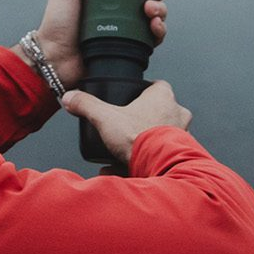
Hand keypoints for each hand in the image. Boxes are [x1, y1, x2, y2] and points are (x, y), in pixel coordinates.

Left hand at [18, 0, 170, 89]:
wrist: (55, 57)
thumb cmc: (58, 19)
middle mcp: (124, 3)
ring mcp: (130, 25)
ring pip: (159, 9)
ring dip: (161, 5)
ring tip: (149, 7)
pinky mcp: (133, 45)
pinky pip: (156, 35)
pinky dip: (159, 29)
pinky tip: (153, 24)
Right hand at [61, 80, 191, 168]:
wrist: (158, 167)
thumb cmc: (139, 138)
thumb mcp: (104, 118)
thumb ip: (87, 106)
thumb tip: (71, 98)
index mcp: (163, 97)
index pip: (156, 85)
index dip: (142, 91)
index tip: (130, 97)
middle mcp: (177, 113)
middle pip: (158, 110)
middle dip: (141, 118)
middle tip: (124, 125)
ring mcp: (182, 134)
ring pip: (161, 133)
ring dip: (144, 140)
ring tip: (121, 151)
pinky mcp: (179, 154)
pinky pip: (160, 154)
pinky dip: (145, 160)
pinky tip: (122, 168)